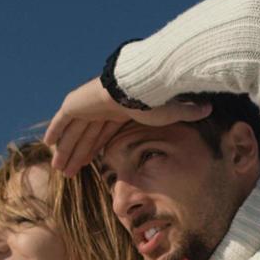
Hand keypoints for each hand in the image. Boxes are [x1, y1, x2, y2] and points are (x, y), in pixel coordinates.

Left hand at [42, 77, 213, 175]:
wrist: (136, 84)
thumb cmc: (152, 96)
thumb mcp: (170, 111)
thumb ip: (185, 111)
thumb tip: (210, 108)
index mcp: (118, 108)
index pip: (103, 133)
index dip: (95, 149)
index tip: (90, 166)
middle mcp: (100, 106)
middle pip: (85, 136)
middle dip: (77, 155)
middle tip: (69, 174)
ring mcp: (85, 103)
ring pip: (72, 133)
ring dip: (65, 151)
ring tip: (60, 169)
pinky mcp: (74, 103)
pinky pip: (61, 122)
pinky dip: (55, 132)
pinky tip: (48, 144)